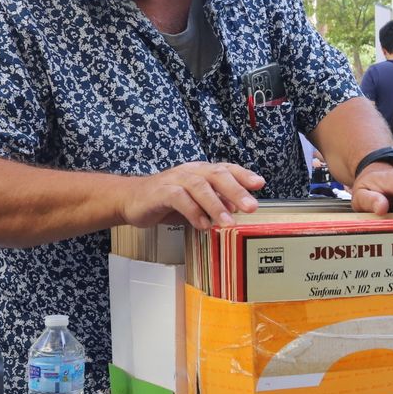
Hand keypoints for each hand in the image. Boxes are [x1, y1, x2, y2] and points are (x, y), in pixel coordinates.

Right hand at [121, 161, 265, 230]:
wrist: (132, 200)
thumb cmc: (166, 200)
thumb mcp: (196, 202)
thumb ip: (215, 203)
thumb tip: (237, 208)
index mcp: (201, 172)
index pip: (226, 169)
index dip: (243, 175)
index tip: (260, 184)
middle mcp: (190, 171)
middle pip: (217, 175)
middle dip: (236, 190)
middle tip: (251, 206)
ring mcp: (175, 180)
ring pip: (199, 186)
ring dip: (216, 205)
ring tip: (228, 222)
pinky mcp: (161, 192)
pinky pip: (179, 199)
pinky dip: (193, 212)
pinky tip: (203, 224)